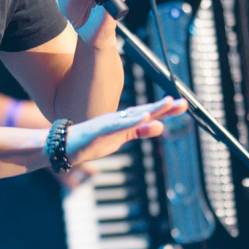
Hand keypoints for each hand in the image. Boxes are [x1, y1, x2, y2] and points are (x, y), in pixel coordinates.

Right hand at [64, 96, 186, 165]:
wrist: (64, 146)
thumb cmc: (91, 142)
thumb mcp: (121, 138)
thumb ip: (140, 131)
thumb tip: (161, 126)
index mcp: (125, 121)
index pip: (149, 115)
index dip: (166, 110)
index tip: (183, 105)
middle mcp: (119, 118)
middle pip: (145, 111)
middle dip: (164, 107)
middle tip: (184, 102)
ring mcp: (110, 123)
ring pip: (134, 115)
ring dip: (151, 109)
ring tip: (168, 103)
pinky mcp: (100, 130)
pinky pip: (118, 125)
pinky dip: (131, 121)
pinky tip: (143, 116)